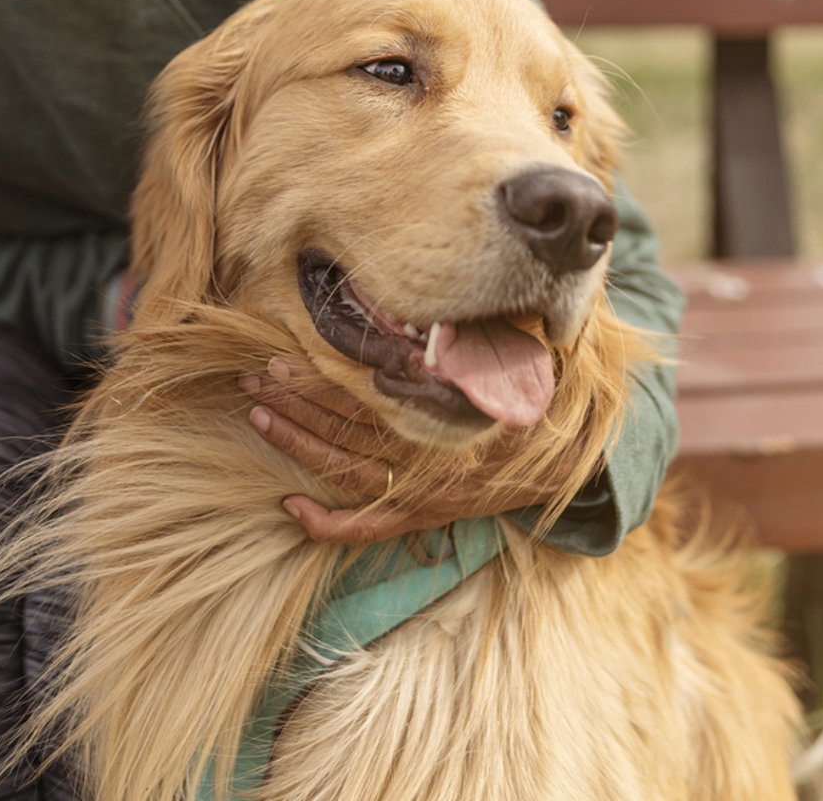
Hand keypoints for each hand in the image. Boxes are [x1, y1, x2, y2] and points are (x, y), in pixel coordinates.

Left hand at [240, 354, 569, 545]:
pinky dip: (330, 523)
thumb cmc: (531, 395)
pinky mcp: (424, 516)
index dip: (320, 378)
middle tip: (253, 378)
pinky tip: (289, 506)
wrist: (569, 462)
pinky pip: (371, 527)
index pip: (367, 396)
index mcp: (445, 413)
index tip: (280, 353)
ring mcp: (425, 493)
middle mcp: (430, 456)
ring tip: (258, 415)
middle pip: (347, 430)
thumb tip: (440, 295)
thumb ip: (472, 334)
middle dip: (295, 402)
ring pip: (348, 472)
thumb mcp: (512, 356)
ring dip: (299, 445)